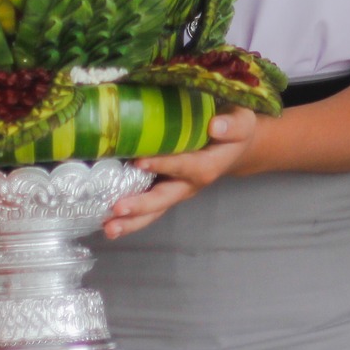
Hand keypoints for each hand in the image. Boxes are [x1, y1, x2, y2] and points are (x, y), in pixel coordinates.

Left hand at [104, 108, 259, 239]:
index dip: (164, 164)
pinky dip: (129, 219)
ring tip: (109, 228)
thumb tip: (215, 127)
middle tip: (117, 208)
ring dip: (131, 221)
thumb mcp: (243, 121)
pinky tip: (107, 224)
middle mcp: (191, 184)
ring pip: (154, 210)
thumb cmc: (234, 127)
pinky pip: (149, 209)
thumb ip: (232, 125)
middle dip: (142, 205)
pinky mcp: (166, 191)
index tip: (140, 161)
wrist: (235, 144)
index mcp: (209, 165)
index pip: (186, 166)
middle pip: (165, 198)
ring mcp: (177, 191)